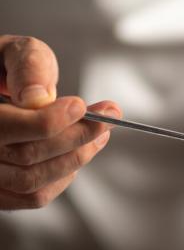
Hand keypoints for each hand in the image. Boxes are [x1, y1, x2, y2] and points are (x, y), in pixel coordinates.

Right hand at [0, 35, 120, 209]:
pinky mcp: (1, 190)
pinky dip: (63, 178)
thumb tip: (40, 98)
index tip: (82, 106)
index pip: (5, 128)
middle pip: (26, 156)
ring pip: (31, 180)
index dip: (49, 120)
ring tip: (100, 135)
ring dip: (76, 158)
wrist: (1, 86)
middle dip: (76, 137)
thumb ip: (28, 67)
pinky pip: (33, 197)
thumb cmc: (8, 68)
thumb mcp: (16, 52)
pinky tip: (77, 153)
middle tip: (107, 119)